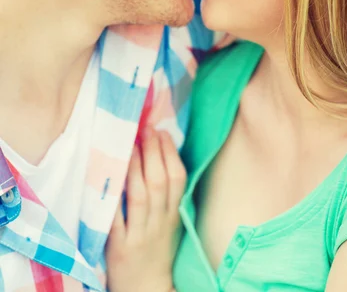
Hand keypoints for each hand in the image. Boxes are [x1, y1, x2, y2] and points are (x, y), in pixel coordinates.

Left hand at [106, 128, 185, 291]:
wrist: (146, 288)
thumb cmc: (157, 248)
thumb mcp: (169, 222)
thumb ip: (166, 195)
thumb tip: (160, 154)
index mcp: (173, 215)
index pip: (177, 179)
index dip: (170, 153)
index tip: (163, 132)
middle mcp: (159, 223)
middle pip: (159, 183)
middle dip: (153, 152)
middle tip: (146, 129)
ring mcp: (139, 235)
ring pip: (140, 197)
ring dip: (136, 168)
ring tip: (131, 144)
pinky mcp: (119, 247)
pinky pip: (116, 220)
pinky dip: (114, 199)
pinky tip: (110, 178)